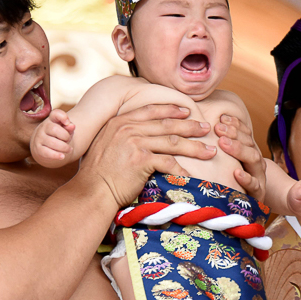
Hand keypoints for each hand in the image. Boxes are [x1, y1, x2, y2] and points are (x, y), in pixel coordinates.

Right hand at [30, 109, 75, 166]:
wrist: (45, 147)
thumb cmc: (59, 136)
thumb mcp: (66, 131)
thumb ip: (69, 128)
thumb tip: (72, 125)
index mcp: (52, 120)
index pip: (55, 114)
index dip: (62, 116)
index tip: (67, 121)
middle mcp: (44, 127)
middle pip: (54, 129)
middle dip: (65, 136)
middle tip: (68, 140)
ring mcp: (39, 138)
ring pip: (52, 142)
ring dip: (64, 147)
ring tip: (69, 149)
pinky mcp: (38, 149)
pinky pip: (47, 152)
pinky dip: (56, 155)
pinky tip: (62, 156)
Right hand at [79, 104, 216, 208]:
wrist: (92, 189)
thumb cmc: (99, 172)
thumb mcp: (107, 143)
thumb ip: (123, 134)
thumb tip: (142, 134)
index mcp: (120, 121)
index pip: (151, 110)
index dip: (172, 110)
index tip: (188, 111)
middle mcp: (128, 128)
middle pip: (167, 125)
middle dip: (190, 126)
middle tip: (207, 128)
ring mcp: (135, 143)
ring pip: (173, 142)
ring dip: (195, 147)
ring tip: (209, 151)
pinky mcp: (141, 159)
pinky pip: (168, 162)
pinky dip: (182, 170)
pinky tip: (192, 175)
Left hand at [215, 114, 266, 200]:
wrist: (253, 207)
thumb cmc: (235, 183)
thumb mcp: (231, 163)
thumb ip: (224, 146)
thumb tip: (211, 125)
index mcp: (250, 153)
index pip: (246, 134)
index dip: (235, 125)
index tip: (221, 118)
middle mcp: (256, 163)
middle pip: (249, 143)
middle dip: (234, 134)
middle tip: (218, 128)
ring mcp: (258, 177)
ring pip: (254, 159)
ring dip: (239, 149)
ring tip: (223, 144)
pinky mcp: (257, 194)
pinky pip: (254, 185)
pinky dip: (246, 178)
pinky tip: (236, 172)